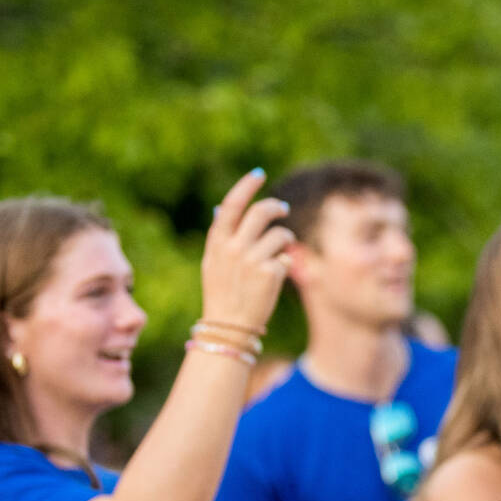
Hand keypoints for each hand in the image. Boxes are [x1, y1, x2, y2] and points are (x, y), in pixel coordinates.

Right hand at [200, 169, 293, 331]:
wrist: (229, 326)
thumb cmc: (222, 292)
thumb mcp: (213, 262)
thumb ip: (222, 236)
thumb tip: (224, 207)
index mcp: (217, 242)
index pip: (233, 204)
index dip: (246, 186)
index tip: (259, 174)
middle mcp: (234, 247)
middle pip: (261, 212)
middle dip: (276, 207)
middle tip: (283, 208)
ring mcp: (253, 260)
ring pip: (280, 235)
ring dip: (285, 240)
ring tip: (279, 254)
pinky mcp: (271, 273)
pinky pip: (287, 258)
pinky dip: (285, 264)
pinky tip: (274, 278)